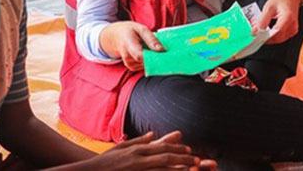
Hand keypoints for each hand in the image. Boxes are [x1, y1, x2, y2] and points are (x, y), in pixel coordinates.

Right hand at [90, 131, 215, 169]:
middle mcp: (138, 158)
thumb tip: (152, 134)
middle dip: (183, 158)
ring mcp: (136, 168)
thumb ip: (139, 141)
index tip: (190, 150)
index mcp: (137, 150)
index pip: (162, 147)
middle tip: (197, 160)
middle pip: (165, 157)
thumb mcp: (121, 148)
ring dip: (178, 169)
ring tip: (192, 169)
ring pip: (162, 168)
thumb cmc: (105, 162)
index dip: (177, 149)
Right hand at [101, 22, 163, 71]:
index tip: (163, 53)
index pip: (139, 56)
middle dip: (155, 57)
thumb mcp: (141, 29)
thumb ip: (151, 39)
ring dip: (152, 59)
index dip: (152, 57)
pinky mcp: (131, 67)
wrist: (116, 36)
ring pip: (146, 65)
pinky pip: (144, 66)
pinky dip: (148, 61)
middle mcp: (126, 56)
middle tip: (162, 51)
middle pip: (144, 62)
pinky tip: (147, 53)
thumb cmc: (129, 31)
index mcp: (128, 44)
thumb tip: (162, 49)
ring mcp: (128, 63)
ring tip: (151, 49)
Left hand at [254, 0, 302, 43]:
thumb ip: (262, 20)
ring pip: (279, 39)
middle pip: (277, 38)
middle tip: (256, 32)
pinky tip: (268, 30)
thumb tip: (255, 31)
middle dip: (265, 37)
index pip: (276, 32)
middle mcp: (293, 25)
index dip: (265, 36)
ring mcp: (293, 29)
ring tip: (261, 30)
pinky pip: (281, 37)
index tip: (256, 36)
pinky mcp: (292, 31)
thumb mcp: (269, 6)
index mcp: (287, 18)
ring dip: (269, 37)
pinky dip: (274, 35)